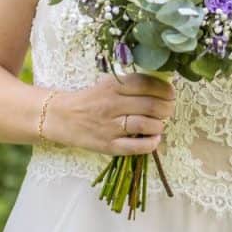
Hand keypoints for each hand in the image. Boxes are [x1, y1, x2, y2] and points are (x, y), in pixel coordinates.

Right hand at [48, 72, 172, 155]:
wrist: (61, 117)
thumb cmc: (91, 99)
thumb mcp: (108, 84)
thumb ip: (132, 84)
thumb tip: (163, 86)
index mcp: (113, 86)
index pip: (146, 84)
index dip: (164, 89)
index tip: (170, 94)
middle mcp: (111, 105)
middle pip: (151, 106)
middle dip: (167, 108)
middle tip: (168, 110)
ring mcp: (109, 126)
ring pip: (146, 125)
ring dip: (160, 125)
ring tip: (159, 124)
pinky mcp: (107, 145)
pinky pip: (136, 147)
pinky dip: (151, 143)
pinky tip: (155, 138)